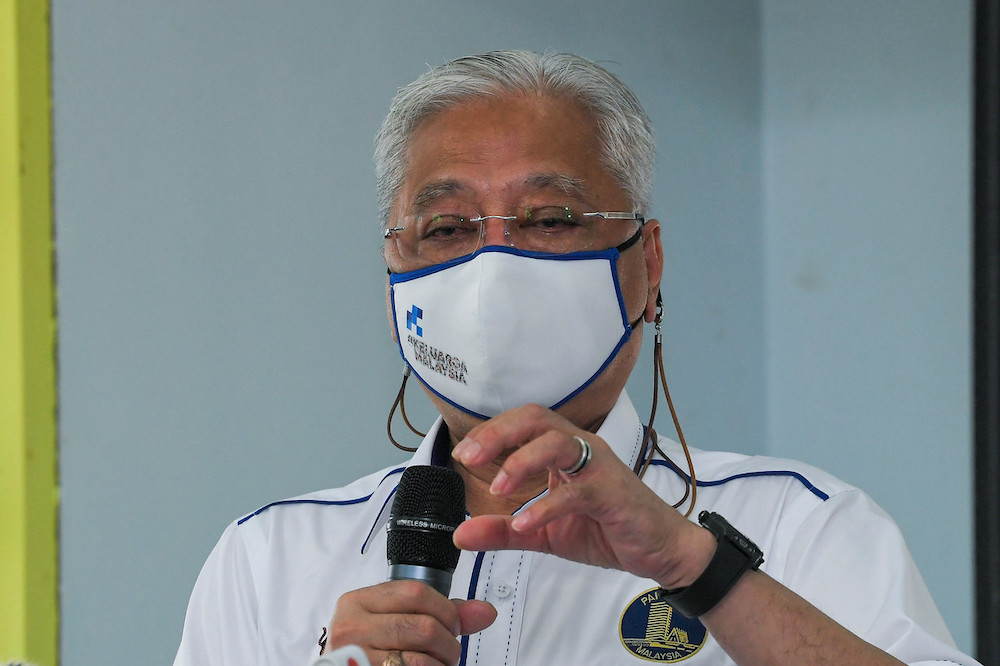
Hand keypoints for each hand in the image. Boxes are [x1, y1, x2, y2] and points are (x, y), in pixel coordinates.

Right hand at [324, 580, 496, 665]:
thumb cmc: (368, 647)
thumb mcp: (392, 619)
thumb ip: (437, 612)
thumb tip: (485, 612)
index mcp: (357, 601)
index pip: (416, 592)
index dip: (446, 610)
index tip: (453, 624)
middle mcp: (351, 627)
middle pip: (424, 626)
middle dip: (449, 643)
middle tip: (449, 652)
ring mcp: (355, 656)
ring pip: (421, 659)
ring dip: (441, 665)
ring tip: (438, 664)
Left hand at [451, 404, 713, 588]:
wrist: (659, 549)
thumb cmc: (606, 529)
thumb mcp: (543, 533)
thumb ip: (503, 532)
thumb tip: (460, 534)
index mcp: (563, 450)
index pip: (521, 424)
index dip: (490, 433)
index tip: (463, 454)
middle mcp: (580, 448)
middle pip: (535, 419)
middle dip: (498, 434)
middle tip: (469, 458)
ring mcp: (598, 466)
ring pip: (556, 443)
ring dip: (521, 462)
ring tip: (498, 489)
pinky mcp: (612, 492)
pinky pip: (577, 491)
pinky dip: (547, 506)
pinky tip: (526, 522)